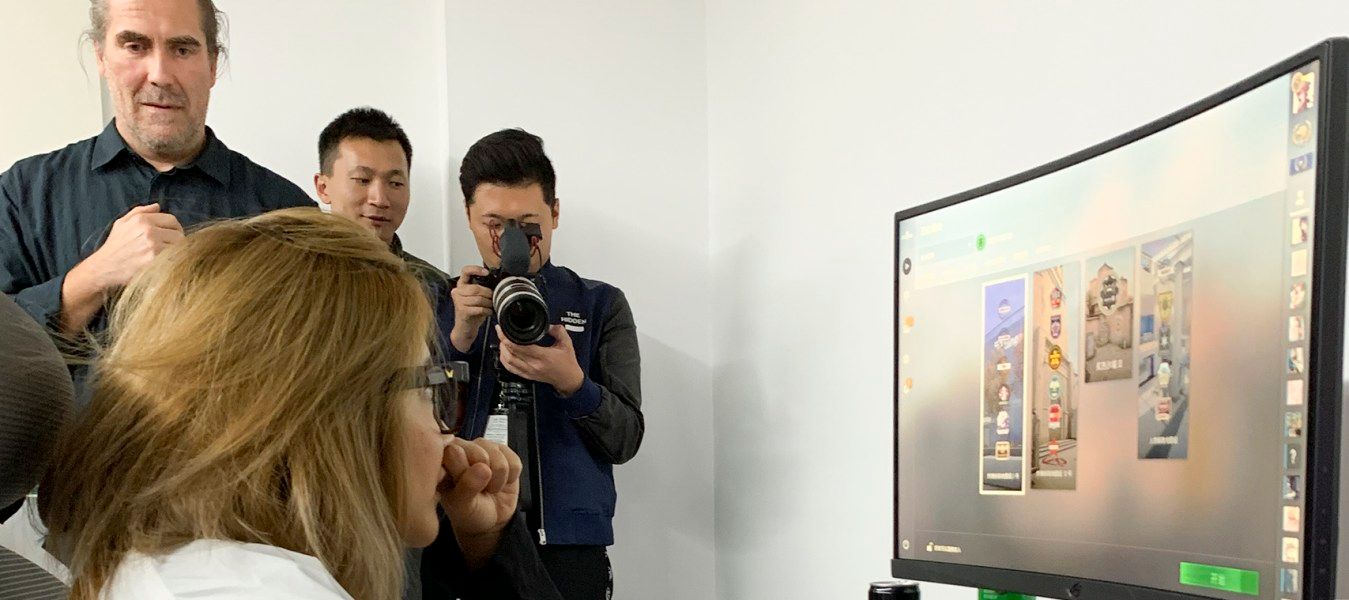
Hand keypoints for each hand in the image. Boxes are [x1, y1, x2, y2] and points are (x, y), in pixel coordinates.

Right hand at [60, 204, 183, 333]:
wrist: (104, 267)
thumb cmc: (114, 245)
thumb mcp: (122, 223)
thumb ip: (140, 211)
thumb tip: (158, 206)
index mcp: (142, 220)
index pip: (172, 220)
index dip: (175, 228)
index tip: (173, 234)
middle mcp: (148, 231)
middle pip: (178, 234)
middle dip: (177, 240)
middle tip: (171, 247)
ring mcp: (152, 247)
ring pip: (178, 247)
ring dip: (176, 252)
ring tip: (167, 255)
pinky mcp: (154, 261)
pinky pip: (173, 259)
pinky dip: (172, 261)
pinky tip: (165, 263)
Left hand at [440, 437, 521, 568]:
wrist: (490, 519)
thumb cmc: (468, 511)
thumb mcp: (462, 506)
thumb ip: (467, 486)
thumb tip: (483, 467)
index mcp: (444, 458)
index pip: (453, 451)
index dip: (462, 469)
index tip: (462, 486)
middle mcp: (464, 447)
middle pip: (480, 452)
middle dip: (483, 475)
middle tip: (478, 488)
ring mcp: (485, 447)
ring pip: (499, 457)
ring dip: (497, 479)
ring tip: (488, 487)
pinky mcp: (505, 451)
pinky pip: (514, 462)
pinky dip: (510, 478)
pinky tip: (500, 482)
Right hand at [449, 265, 493, 351]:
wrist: (465, 328)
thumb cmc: (472, 311)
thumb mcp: (477, 297)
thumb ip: (482, 288)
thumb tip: (496, 282)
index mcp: (461, 285)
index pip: (465, 271)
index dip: (476, 269)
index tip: (486, 272)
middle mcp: (457, 291)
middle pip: (476, 288)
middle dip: (488, 293)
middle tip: (493, 298)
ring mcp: (458, 301)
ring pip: (478, 299)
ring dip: (489, 303)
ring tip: (491, 306)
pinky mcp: (462, 311)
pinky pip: (479, 308)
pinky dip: (487, 311)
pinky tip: (489, 312)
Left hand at [497, 324, 584, 395]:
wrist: (568, 379)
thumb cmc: (568, 362)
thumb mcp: (566, 343)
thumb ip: (557, 330)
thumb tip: (546, 324)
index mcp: (544, 356)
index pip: (520, 347)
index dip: (509, 337)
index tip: (504, 329)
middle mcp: (534, 365)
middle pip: (511, 353)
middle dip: (503, 341)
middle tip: (501, 332)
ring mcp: (529, 372)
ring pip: (508, 361)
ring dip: (502, 350)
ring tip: (503, 341)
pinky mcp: (527, 376)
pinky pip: (511, 368)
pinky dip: (504, 360)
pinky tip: (504, 353)